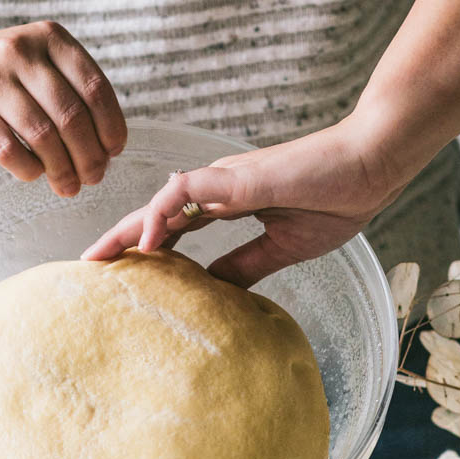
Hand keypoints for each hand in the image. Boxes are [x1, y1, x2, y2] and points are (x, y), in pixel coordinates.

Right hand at [0, 19, 125, 196]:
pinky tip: (33, 174)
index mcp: (48, 37)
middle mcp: (20, 51)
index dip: (110, 126)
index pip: (94, 87)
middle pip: (71, 116)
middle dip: (89, 156)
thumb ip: (69, 91)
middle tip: (94, 178)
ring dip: (61, 169)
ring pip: (42, 135)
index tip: (114, 151)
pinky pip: (7, 149)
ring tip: (68, 186)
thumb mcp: (33, 63)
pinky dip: (27, 168)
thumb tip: (107, 146)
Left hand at [82, 121, 388, 286]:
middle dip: (120, 239)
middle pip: (156, 214)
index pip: (173, 226)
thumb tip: (214, 291)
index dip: (144, 247)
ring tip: (99, 259)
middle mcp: (219, 187)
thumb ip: (245, 265)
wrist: (373, 167)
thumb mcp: (283, 247)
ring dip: (128, 229)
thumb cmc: (337, 199)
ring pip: (161, 202)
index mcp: (230, 202)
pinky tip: (148, 243)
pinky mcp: (239, 178)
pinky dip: (162, 216)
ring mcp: (226, 179)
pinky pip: (188, 193)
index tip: (117, 275)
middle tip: (86, 268)